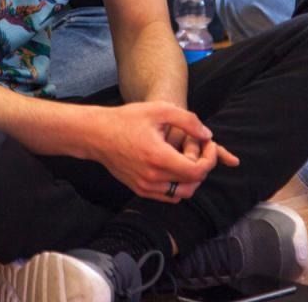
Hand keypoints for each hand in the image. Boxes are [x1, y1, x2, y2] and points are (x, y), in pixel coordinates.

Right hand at [88, 102, 236, 202]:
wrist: (97, 134)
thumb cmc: (127, 119)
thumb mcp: (159, 110)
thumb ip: (188, 120)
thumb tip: (207, 135)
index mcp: (159, 157)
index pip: (198, 171)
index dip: (210, 158)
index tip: (208, 143)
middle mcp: (152, 177)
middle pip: (193, 183)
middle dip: (203, 166)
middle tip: (201, 149)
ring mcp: (145, 186)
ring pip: (182, 193)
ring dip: (192, 178)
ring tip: (188, 158)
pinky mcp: (139, 190)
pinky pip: (168, 196)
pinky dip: (178, 185)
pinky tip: (175, 166)